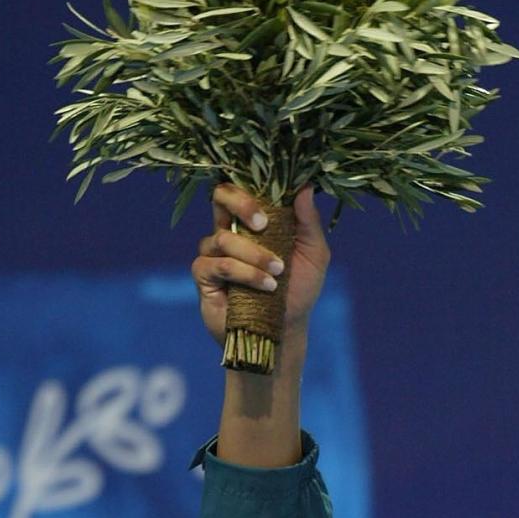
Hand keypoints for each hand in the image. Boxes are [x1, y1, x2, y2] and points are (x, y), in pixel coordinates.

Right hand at [192, 182, 329, 349]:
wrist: (286, 331)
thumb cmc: (299, 291)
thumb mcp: (313, 255)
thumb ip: (309, 222)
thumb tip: (305, 186)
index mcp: (252, 221)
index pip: (241, 187)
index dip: (251, 187)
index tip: (274, 205)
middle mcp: (229, 231)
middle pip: (219, 197)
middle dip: (241, 204)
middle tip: (263, 225)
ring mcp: (214, 253)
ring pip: (223, 238)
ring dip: (254, 256)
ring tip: (277, 274)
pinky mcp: (205, 277)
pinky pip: (218, 265)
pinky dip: (244, 274)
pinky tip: (265, 287)